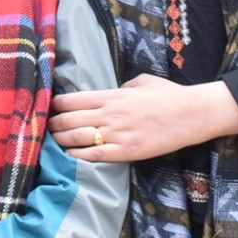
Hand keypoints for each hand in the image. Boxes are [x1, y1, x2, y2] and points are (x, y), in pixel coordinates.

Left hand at [49, 75, 237, 161]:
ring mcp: (118, 134)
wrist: (192, 115)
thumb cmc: (168, 95)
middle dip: (53, 124)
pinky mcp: (127, 152)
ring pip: (78, 138)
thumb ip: (121, 86)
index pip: (72, 100)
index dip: (56, 105)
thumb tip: (109, 92)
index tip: (49, 108)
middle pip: (69, 120)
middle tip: (46, 127)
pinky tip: (69, 156)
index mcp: (111, 95)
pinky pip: (95, 156)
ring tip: (53, 142)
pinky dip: (78, 156)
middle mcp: (110, 114)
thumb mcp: (141, 81)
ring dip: (61, 140)